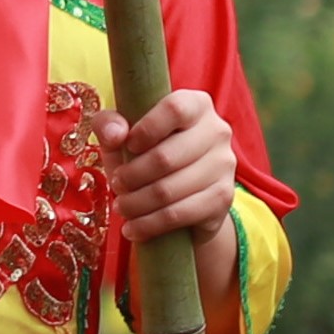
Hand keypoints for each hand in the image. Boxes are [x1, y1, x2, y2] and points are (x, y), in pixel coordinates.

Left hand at [97, 87, 238, 249]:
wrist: (182, 194)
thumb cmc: (145, 153)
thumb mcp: (123, 134)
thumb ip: (109, 124)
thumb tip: (116, 135)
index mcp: (196, 104)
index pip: (175, 108)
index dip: (147, 128)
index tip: (127, 145)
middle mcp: (217, 131)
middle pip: (167, 156)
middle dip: (132, 176)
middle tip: (116, 184)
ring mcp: (224, 165)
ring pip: (170, 190)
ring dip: (136, 203)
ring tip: (121, 207)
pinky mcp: (223, 198)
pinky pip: (180, 214)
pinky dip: (149, 224)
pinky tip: (132, 228)